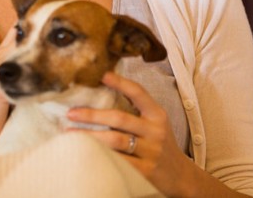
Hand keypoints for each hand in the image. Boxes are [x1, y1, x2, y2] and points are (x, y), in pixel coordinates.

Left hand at [66, 71, 194, 195]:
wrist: (181, 176)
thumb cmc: (159, 143)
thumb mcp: (155, 122)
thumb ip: (136, 109)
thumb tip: (103, 87)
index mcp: (157, 115)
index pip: (139, 93)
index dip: (121, 83)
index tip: (102, 75)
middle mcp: (155, 131)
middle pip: (119, 118)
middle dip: (92, 115)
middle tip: (70, 113)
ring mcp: (151, 152)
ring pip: (115, 141)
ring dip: (90, 136)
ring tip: (71, 134)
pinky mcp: (145, 171)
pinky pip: (119, 162)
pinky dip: (101, 156)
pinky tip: (86, 152)